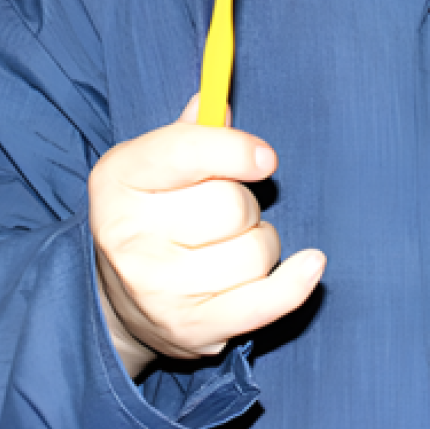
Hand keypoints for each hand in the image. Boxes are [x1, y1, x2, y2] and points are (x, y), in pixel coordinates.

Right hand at [89, 90, 326, 363]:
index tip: (265, 159)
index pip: (185, 152)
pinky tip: (311, 265)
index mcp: (118, 179)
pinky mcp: (193, 328)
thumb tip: (218, 101)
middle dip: (245, 206)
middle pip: (232, 205)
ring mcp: (158, 288)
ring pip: (256, 251)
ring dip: (262, 246)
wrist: (122, 303)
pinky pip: (268, 301)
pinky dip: (297, 283)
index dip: (233, 150)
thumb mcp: (157, 167)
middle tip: (223, 218)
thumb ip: (191, 135)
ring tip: (230, 251)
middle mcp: (129, 235)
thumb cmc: (155, 219)